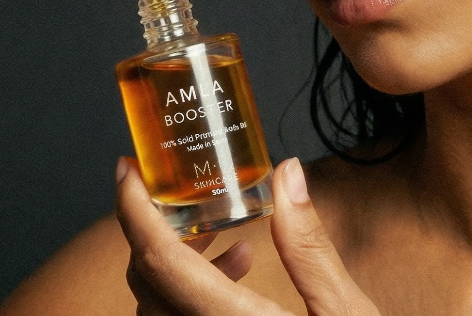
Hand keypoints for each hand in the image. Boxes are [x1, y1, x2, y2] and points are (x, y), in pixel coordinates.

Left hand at [116, 157, 381, 315]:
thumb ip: (309, 245)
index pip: (158, 261)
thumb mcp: (344, 315)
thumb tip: (288, 173)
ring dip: (174, 260)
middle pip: (146, 282)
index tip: (127, 169)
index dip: (133, 210)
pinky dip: (189, 290)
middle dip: (155, 226)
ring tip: (222, 233)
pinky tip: (240, 270)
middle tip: (180, 189)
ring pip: (155, 307)